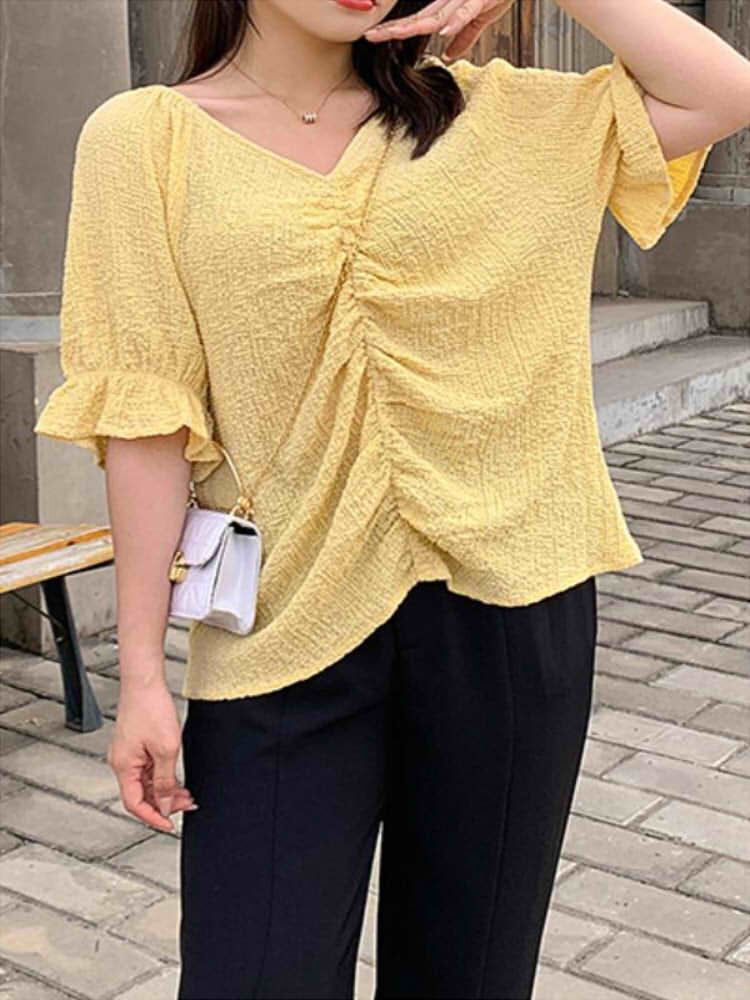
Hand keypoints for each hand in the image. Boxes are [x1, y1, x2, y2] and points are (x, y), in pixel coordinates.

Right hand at [107, 671, 197, 832]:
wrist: (145, 682)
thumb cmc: (151, 708)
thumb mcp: (166, 749)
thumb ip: (164, 780)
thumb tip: (163, 804)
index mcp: (123, 766)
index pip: (135, 804)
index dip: (153, 817)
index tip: (170, 825)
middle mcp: (121, 762)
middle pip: (141, 794)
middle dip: (164, 803)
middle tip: (187, 805)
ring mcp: (128, 754)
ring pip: (146, 783)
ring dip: (165, 790)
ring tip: (186, 794)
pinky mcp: (135, 745)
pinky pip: (147, 769)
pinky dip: (162, 776)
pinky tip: (177, 778)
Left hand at [364, 0, 517, 60]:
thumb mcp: (478, 19)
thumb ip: (463, 37)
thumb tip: (449, 55)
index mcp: (447, 9)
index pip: (416, 22)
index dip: (394, 30)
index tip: (372, 37)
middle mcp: (450, 2)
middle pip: (418, 19)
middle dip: (394, 28)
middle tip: (370, 36)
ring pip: (437, 15)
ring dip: (416, 26)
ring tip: (395, 34)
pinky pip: (466, 11)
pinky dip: (455, 21)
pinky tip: (444, 30)